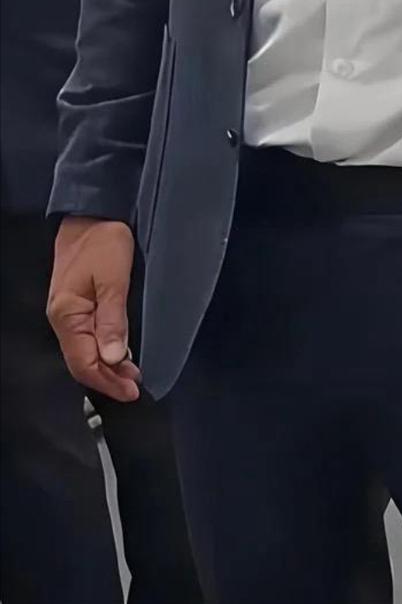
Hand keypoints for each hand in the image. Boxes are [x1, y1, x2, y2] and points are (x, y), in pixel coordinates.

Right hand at [47, 217, 141, 401]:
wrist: (93, 212)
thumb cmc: (103, 240)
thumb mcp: (113, 278)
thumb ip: (113, 318)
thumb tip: (113, 358)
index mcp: (67, 315)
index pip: (84, 363)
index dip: (108, 381)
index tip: (133, 391)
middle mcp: (63, 318)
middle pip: (83, 361)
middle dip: (109, 378)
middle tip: (135, 386)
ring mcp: (69, 312)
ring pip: (85, 351)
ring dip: (108, 366)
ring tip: (131, 374)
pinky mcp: (78, 304)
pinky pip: (88, 337)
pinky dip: (105, 349)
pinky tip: (120, 352)